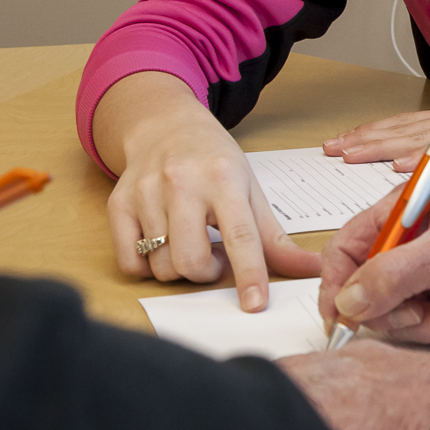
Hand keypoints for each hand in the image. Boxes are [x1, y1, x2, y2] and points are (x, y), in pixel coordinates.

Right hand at [96, 71, 320, 311]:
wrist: (164, 126)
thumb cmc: (213, 161)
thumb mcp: (250, 189)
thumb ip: (275, 237)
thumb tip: (311, 269)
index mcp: (223, 177)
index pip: (239, 235)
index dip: (249, 273)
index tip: (255, 304)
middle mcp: (181, 182)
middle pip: (191, 261)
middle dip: (207, 273)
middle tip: (214, 254)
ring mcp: (145, 193)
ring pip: (161, 267)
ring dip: (180, 267)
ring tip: (190, 241)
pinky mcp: (118, 204)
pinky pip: (130, 263)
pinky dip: (147, 267)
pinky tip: (161, 244)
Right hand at [317, 189, 429, 345]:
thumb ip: (393, 276)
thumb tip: (348, 301)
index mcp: (406, 212)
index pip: (347, 247)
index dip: (337, 282)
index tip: (338, 314)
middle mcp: (412, 247)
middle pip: (368, 293)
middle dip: (402, 309)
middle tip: (427, 307)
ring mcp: (429, 281)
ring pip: (400, 321)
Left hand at [322, 67, 429, 170]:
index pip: (404, 124)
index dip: (372, 132)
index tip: (345, 140)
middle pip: (398, 129)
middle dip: (361, 139)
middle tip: (328, 148)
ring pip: (411, 139)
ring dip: (376, 147)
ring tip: (347, 155)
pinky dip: (416, 159)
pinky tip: (394, 167)